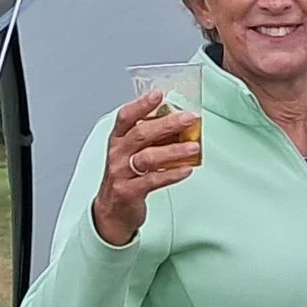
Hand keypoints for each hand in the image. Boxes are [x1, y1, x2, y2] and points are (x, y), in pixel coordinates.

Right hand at [90, 92, 201, 245]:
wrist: (112, 211)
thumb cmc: (126, 177)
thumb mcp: (133, 153)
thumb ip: (152, 138)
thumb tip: (179, 123)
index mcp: (118, 140)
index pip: (126, 117)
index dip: (141, 105)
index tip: (158, 95)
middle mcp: (117, 154)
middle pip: (141, 134)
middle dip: (167, 124)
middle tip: (189, 118)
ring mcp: (121, 173)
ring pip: (148, 157)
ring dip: (174, 150)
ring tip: (195, 146)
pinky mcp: (129, 191)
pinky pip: (153, 181)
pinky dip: (172, 174)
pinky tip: (187, 169)